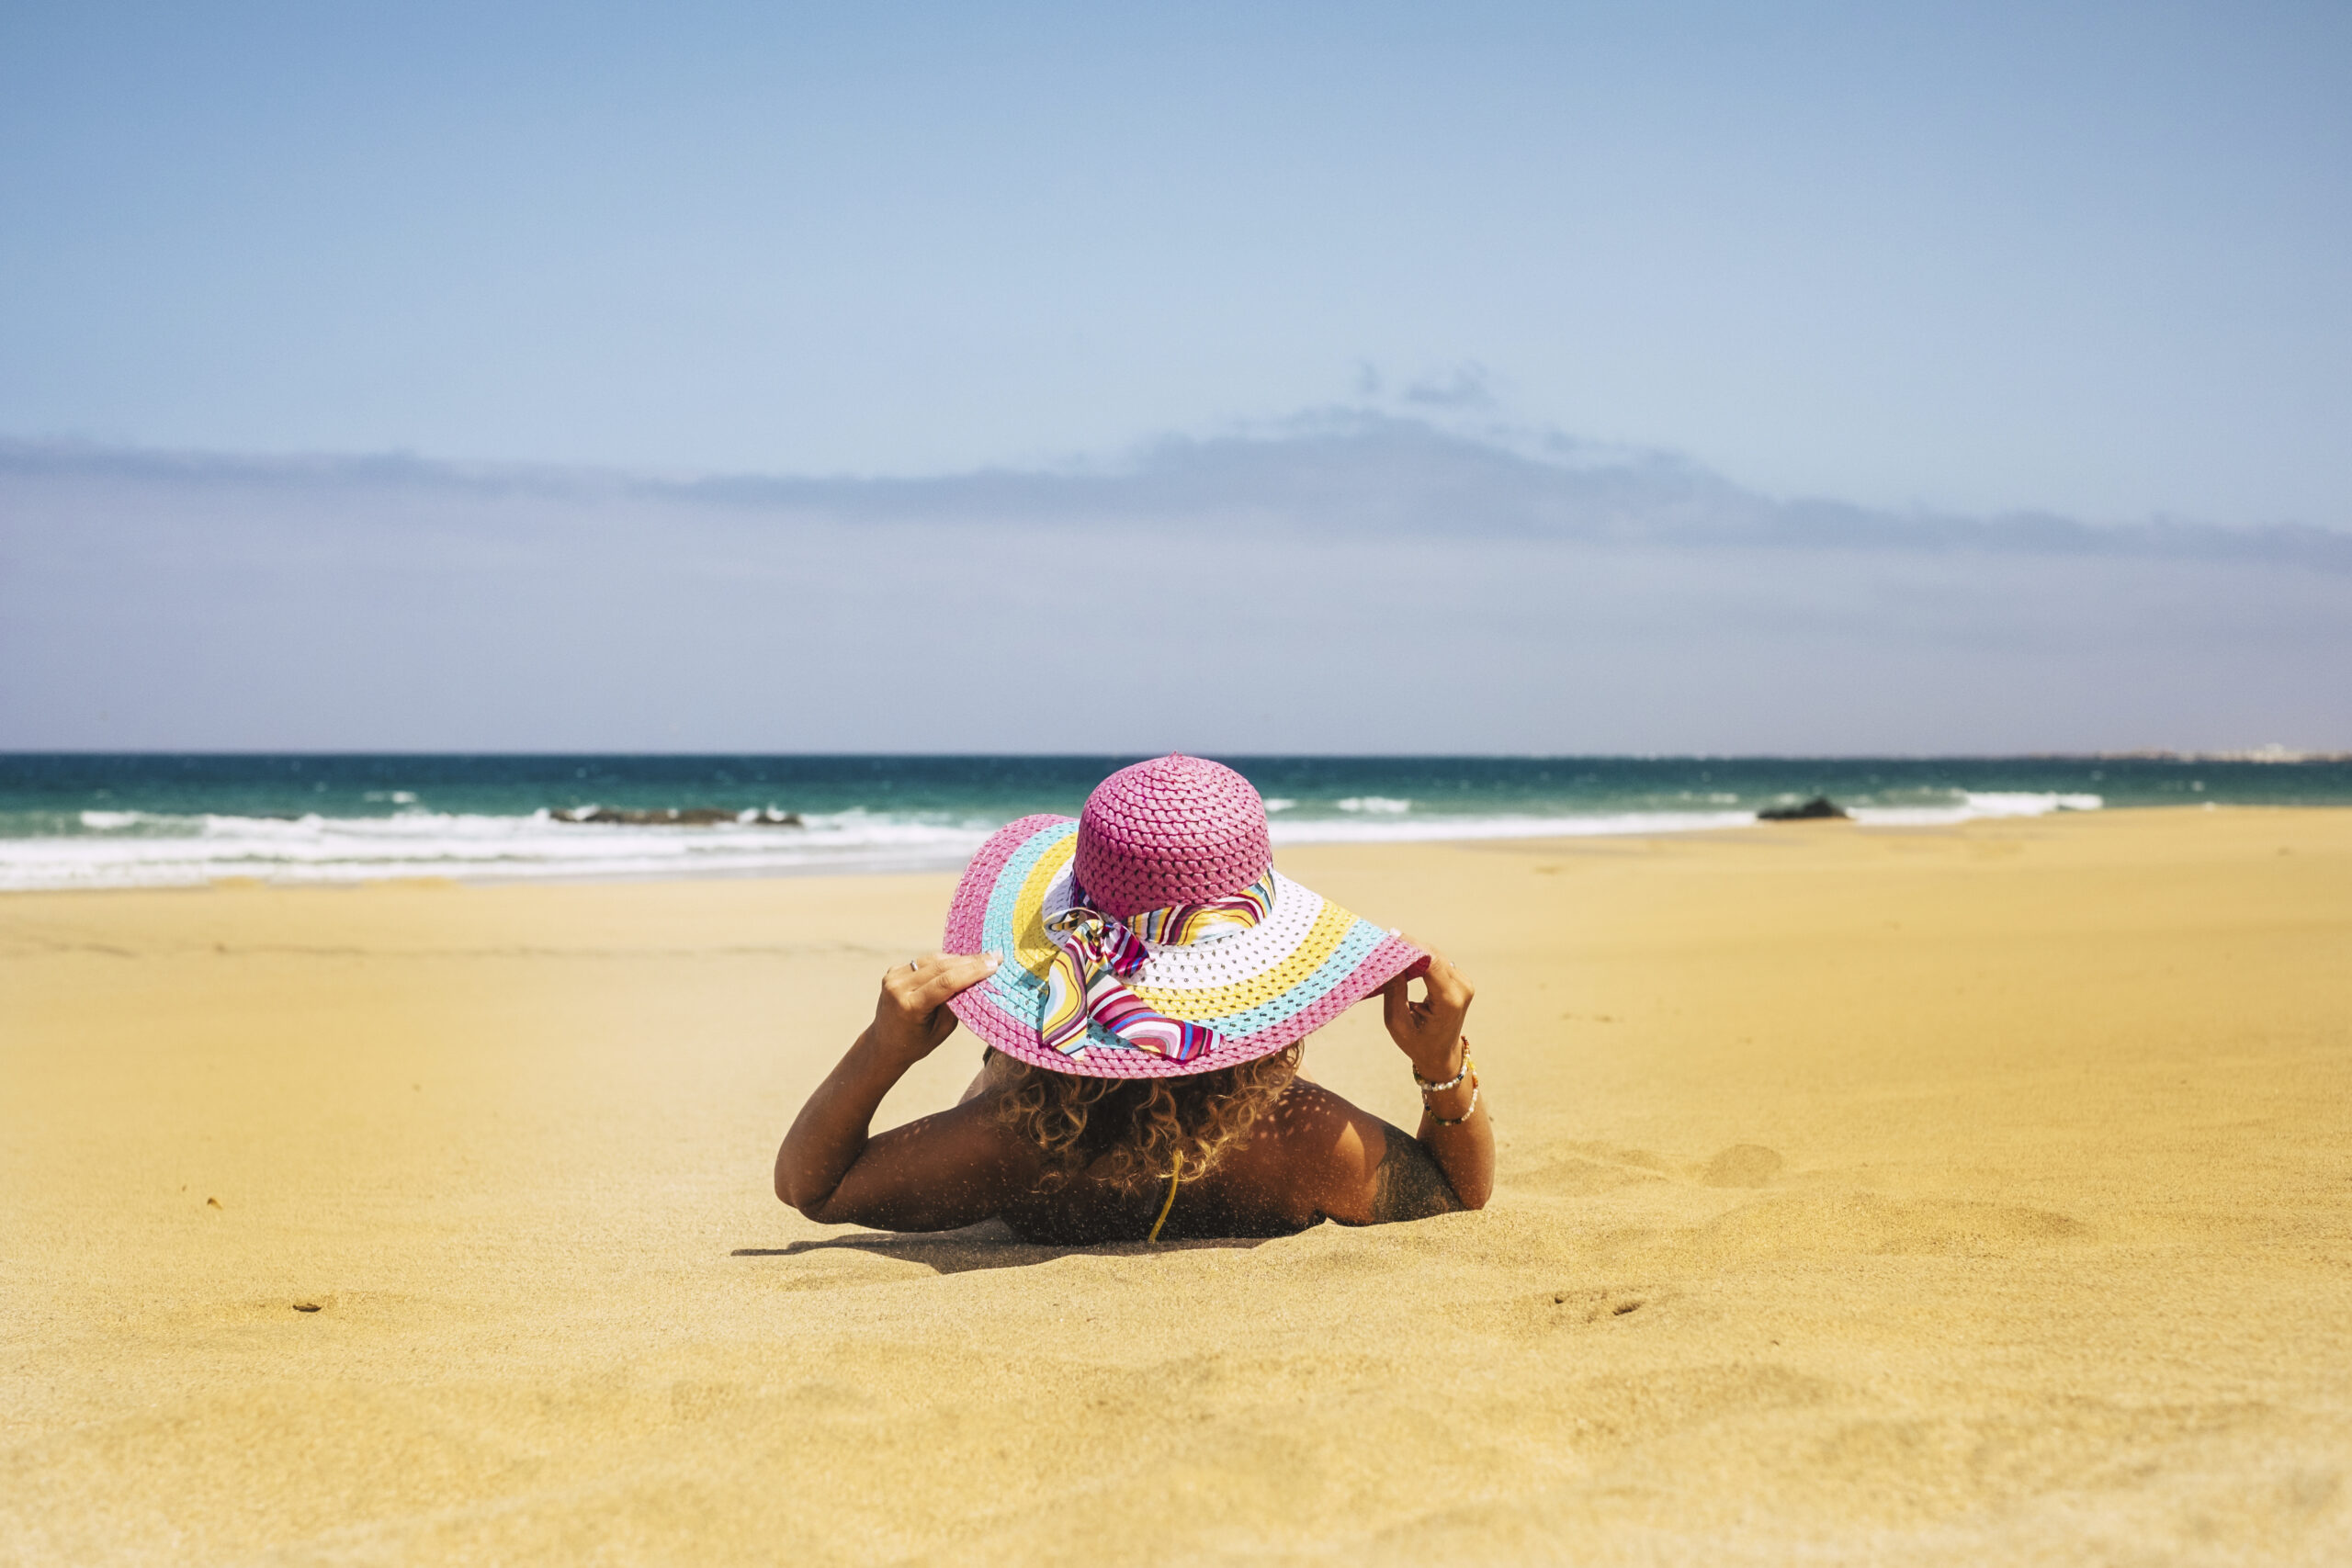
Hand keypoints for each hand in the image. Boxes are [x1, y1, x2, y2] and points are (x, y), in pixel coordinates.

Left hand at [868, 952, 1000, 1062]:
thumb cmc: (918, 1042)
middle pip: (941, 966)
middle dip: (971, 961)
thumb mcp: (943, 1029)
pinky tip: (961, 963)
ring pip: (933, 959)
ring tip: (983, 958)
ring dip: (959, 959)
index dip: (973, 970)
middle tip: (995, 957)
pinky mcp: (893, 971)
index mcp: (910, 1006)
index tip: (994, 964)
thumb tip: (976, 979)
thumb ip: (957, 1003)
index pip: (946, 981)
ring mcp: (893, 976)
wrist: (885, 1044)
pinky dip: (944, 961)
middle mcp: (898, 987)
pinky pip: (924, 961)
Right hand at [1381, 947, 1473, 1080]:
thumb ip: (1394, 990)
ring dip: (1414, 950)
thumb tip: (1389, 961)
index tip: (1390, 937)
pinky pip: (1438, 962)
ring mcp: (1464, 983)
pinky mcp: (1460, 981)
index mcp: (1449, 1000)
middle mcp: (1462, 988)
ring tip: (1391, 948)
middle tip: (1385, 941)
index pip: (1431, 963)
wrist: (1442, 1055)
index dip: (1411, 946)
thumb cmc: (1417, 1043)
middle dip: (1410, 946)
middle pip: (1434, 955)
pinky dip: (1421, 958)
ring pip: (1436, 955)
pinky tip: (1404, 957)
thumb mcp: (1397, 1022)